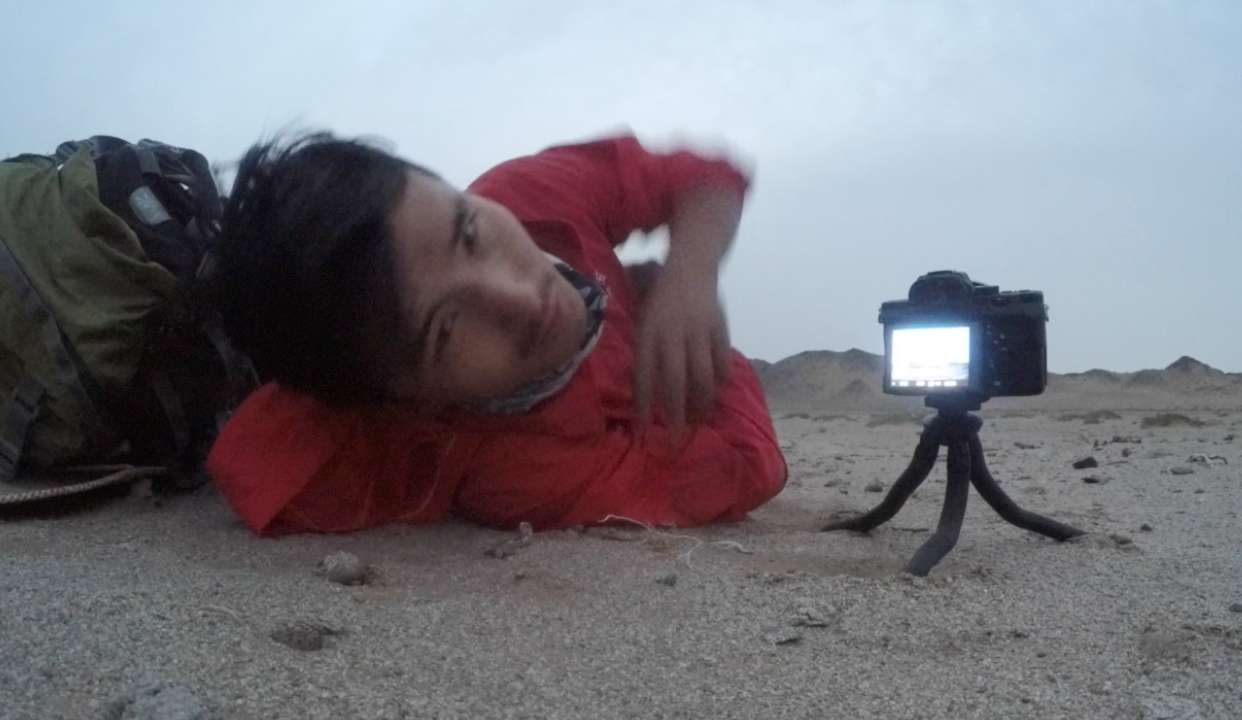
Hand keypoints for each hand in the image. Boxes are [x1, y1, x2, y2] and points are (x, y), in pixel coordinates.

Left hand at [632, 260, 730, 438]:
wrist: (691, 265)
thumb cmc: (660, 299)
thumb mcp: (644, 322)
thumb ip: (645, 354)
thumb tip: (645, 395)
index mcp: (648, 333)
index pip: (643, 377)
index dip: (642, 407)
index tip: (642, 434)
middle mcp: (672, 334)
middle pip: (674, 382)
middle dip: (674, 415)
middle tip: (675, 440)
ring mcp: (698, 331)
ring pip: (702, 376)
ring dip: (701, 403)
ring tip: (699, 420)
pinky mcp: (719, 329)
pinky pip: (721, 362)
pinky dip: (719, 382)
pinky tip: (716, 393)